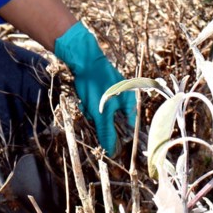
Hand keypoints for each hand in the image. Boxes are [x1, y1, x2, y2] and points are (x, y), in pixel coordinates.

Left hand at [54, 21, 134, 154]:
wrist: (83, 60)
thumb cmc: (96, 84)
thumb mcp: (101, 111)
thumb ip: (106, 132)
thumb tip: (111, 151)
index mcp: (130, 104)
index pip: (128, 128)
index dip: (118, 136)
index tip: (109, 143)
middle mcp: (124, 100)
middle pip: (112, 122)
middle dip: (100, 121)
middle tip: (92, 113)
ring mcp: (112, 96)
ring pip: (101, 114)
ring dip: (92, 113)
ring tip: (86, 103)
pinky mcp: (101, 92)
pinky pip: (96, 106)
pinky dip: (88, 105)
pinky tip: (83, 99)